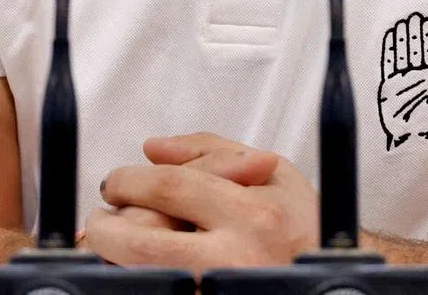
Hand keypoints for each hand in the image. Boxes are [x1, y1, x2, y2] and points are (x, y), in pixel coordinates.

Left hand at [85, 133, 317, 272]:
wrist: (328, 282)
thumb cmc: (302, 229)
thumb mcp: (275, 175)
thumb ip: (213, 151)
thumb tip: (152, 147)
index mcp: (253, 213)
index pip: (172, 186)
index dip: (130, 181)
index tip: (115, 181)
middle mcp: (235, 259)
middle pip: (146, 237)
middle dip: (107, 225)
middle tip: (99, 218)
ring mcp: (218, 293)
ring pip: (143, 275)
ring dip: (114, 258)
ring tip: (109, 243)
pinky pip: (159, 292)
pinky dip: (137, 280)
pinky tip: (132, 271)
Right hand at [378, 12, 427, 148]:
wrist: (409, 139)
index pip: (427, 52)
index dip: (426, 36)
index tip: (426, 21)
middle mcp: (414, 76)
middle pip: (414, 49)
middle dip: (414, 32)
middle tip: (415, 15)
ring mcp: (400, 79)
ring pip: (402, 52)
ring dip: (403, 37)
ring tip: (404, 21)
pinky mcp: (386, 84)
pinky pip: (388, 63)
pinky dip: (389, 49)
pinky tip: (391, 35)